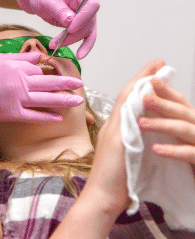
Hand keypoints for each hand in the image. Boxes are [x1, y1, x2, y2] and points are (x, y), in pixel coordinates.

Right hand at [0, 52, 83, 130]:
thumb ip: (21, 57)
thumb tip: (38, 57)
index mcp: (17, 66)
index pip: (40, 69)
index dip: (48, 71)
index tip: (57, 73)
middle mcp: (21, 81)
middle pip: (49, 82)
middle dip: (66, 83)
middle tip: (80, 85)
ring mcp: (17, 98)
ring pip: (46, 99)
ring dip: (63, 100)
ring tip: (77, 101)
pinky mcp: (12, 113)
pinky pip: (33, 115)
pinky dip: (46, 116)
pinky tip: (58, 116)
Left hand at [15, 0, 99, 58]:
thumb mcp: (47, 1)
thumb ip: (60, 10)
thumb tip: (70, 22)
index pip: (91, 5)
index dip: (83, 18)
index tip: (70, 28)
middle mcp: (86, 1)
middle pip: (89, 21)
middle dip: (74, 34)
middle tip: (58, 41)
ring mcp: (85, 13)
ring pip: (86, 31)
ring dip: (71, 40)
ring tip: (55, 45)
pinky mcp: (80, 23)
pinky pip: (86, 36)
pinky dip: (84, 46)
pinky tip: (80, 55)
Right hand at [83, 59, 165, 214]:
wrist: (101, 197)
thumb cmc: (113, 181)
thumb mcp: (123, 155)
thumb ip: (129, 139)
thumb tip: (140, 129)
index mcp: (116, 129)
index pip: (128, 101)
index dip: (140, 84)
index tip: (152, 70)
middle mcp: (113, 125)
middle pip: (127, 94)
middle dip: (142, 76)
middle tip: (156, 61)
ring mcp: (114, 130)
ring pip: (126, 99)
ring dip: (141, 81)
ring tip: (155, 67)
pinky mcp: (117, 138)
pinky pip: (126, 112)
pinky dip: (135, 98)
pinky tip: (146, 88)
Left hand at [138, 79, 194, 175]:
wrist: (158, 198)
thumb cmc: (152, 167)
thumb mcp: (144, 138)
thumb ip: (146, 118)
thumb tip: (134, 97)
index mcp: (183, 122)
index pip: (176, 100)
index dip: (164, 88)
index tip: (152, 75)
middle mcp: (193, 130)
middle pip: (182, 111)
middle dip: (164, 102)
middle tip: (144, 96)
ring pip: (186, 129)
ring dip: (163, 124)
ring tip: (141, 123)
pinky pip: (191, 154)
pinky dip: (174, 150)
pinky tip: (156, 149)